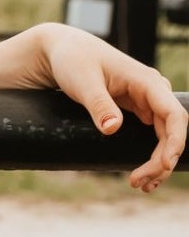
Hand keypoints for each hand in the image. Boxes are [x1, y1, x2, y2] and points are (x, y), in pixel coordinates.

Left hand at [32, 24, 185, 191]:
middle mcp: (151, 92)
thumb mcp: (82, 81)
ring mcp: (145, 101)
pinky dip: (149, 156)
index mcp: (146, 81)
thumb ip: (98, 104)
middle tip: (139, 183)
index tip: (164, 164)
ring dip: (157, 162)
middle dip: (161, 160)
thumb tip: (113, 128)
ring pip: (163, 136)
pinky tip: (142, 176)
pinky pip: (151, 136)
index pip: (173, 114)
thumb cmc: (72, 60)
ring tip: (141, 185)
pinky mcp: (135, 110)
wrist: (60, 51)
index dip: (174, 141)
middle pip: (171, 131)